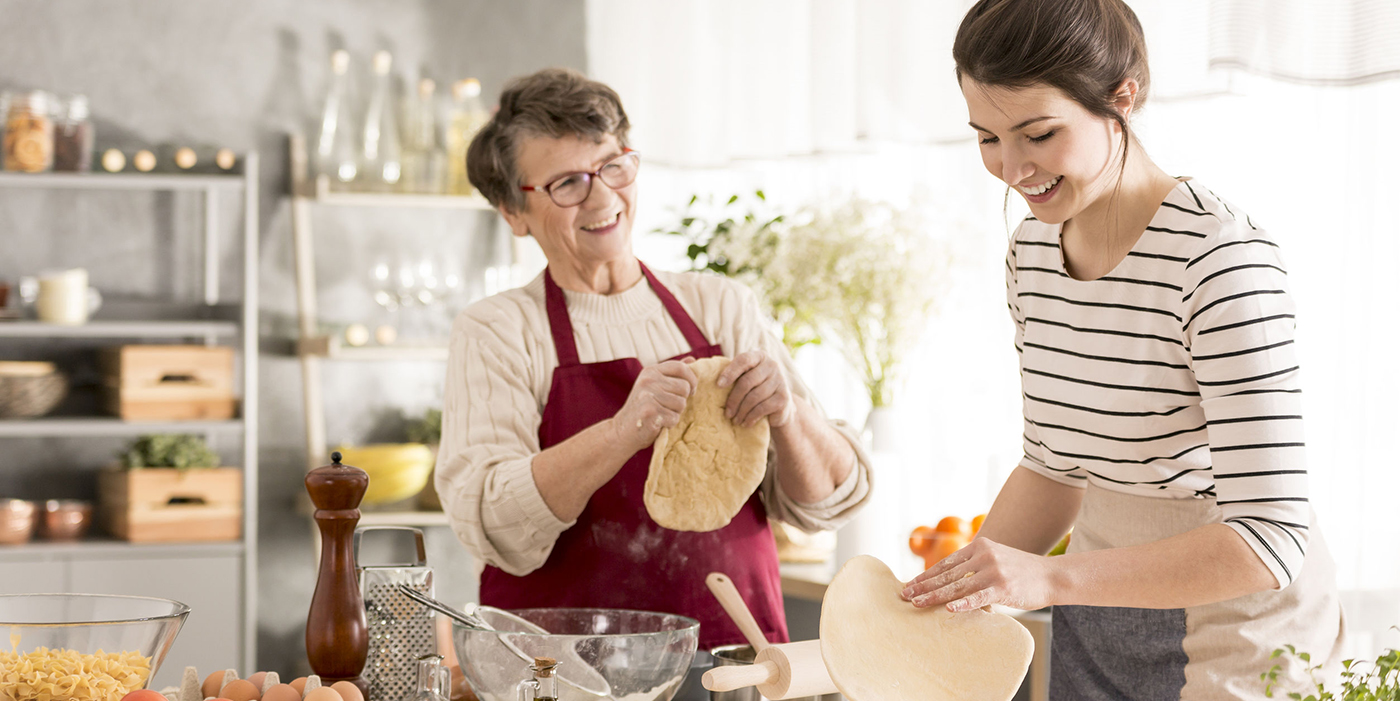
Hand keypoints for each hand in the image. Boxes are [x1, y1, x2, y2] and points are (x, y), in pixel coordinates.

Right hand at [611, 359, 698, 452]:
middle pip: (684, 387)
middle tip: (667, 407)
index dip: (692, 379)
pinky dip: (670, 423)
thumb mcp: (655, 385)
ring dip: (675, 413)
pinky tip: (658, 423)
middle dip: (682, 400)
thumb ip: (672, 373)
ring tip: (661, 414)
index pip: (681, 367)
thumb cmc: (644, 408)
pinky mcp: (649, 412)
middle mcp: (648, 380)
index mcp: (651, 371)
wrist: (623, 431)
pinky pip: (674, 418)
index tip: (691, 390)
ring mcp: (648, 395)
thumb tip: (692, 359)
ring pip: (681, 403)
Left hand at [717, 349, 794, 427]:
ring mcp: (780, 381)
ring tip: (735, 420)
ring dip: (741, 411)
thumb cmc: (755, 390)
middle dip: (734, 399)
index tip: (718, 385)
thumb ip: (730, 373)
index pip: (744, 360)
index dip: (730, 372)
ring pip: (754, 397)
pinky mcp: (784, 398)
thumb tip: (698, 371)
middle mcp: (772, 365)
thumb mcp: (744, 378)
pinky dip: (751, 417)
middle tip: (727, 413)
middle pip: (747, 381)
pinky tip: (745, 423)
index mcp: (759, 356)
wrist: (780, 407)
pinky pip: (762, 408)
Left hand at [900, 537, 1060, 612]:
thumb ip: (975, 567)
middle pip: (947, 573)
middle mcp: (984, 555)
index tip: (909, 585)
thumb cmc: (1022, 573)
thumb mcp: (996, 560)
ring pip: (957, 586)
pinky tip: (948, 609)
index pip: (946, 563)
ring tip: (917, 603)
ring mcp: (993, 571)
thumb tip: (951, 585)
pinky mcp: (1003, 588)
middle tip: (904, 595)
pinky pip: (977, 597)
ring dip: (934, 596)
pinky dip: (962, 604)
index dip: (926, 575)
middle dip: (923, 586)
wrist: (1052, 576)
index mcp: (980, 546)